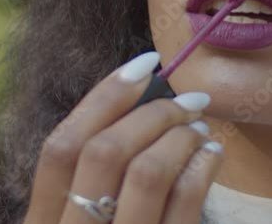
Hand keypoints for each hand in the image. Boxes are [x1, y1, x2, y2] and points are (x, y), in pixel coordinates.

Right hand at [22, 51, 223, 223]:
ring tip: (199, 126)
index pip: (59, 147)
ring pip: (146, 172)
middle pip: (102, 151)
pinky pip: (185, 207)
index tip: (144, 64)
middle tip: (187, 98)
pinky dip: (202, 168)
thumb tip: (137, 106)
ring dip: (179, 135)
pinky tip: (211, 155)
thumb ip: (91, 183)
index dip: (103, 97)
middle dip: (152, 111)